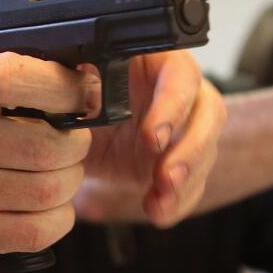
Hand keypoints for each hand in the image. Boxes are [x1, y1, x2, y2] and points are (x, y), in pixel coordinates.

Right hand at [0, 50, 94, 264]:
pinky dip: (58, 218)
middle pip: (43, 146)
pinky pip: (34, 231)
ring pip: (46, 190)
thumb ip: (5, 73)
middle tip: (74, 143)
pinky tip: (51, 206)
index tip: (84, 95)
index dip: (61, 87)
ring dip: (70, 182)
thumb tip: (81, 80)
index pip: (10, 78)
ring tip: (61, 173)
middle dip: (75, 145)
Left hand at [82, 52, 225, 226]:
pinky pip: (194, 182)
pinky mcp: (180, 160)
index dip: (173, 105)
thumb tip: (88, 83)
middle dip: (190, 148)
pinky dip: (178, 201)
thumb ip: (83, 81)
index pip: (181, 74)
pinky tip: (159, 211)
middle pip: (208, 112)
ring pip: (206, 150)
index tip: (152, 137)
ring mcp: (184, 126)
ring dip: (187, 180)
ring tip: (160, 201)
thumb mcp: (72, 88)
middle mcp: (178, 90)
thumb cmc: (72, 98)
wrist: (65, 133)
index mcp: (154, 61)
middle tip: (165, 176)